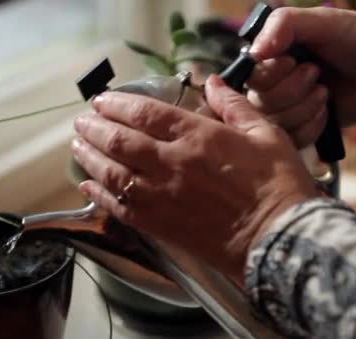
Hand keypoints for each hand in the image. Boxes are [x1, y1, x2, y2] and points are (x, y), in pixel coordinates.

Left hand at [72, 75, 317, 285]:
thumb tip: (211, 82)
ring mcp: (161, 196)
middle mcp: (171, 163)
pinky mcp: (159, 225)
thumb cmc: (277, 185)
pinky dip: (99, 195)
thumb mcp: (265, 133)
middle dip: (94, 127)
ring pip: (112, 172)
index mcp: (197, 137)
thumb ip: (234, 105)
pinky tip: (87, 186)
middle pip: (119, 141)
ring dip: (89, 157)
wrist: (278, 239)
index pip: (145, 113)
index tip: (102, 100)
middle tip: (82, 120)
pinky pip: (119, 207)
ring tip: (77, 145)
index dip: (117, 104)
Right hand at [247, 7, 355, 146]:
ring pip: (275, 124)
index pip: (250, 77)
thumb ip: (282, 25)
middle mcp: (274, 84)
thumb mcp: (320, 22)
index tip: (296, 61)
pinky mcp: (306, 131)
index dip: (271, 74)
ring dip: (303, 108)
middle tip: (318, 75)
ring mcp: (289, 110)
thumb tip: (253, 53)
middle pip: (259, 104)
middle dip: (292, 91)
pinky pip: (293, 141)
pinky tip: (327, 112)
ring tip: (326, 93)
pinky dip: (311, 127)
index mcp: (272, 57)